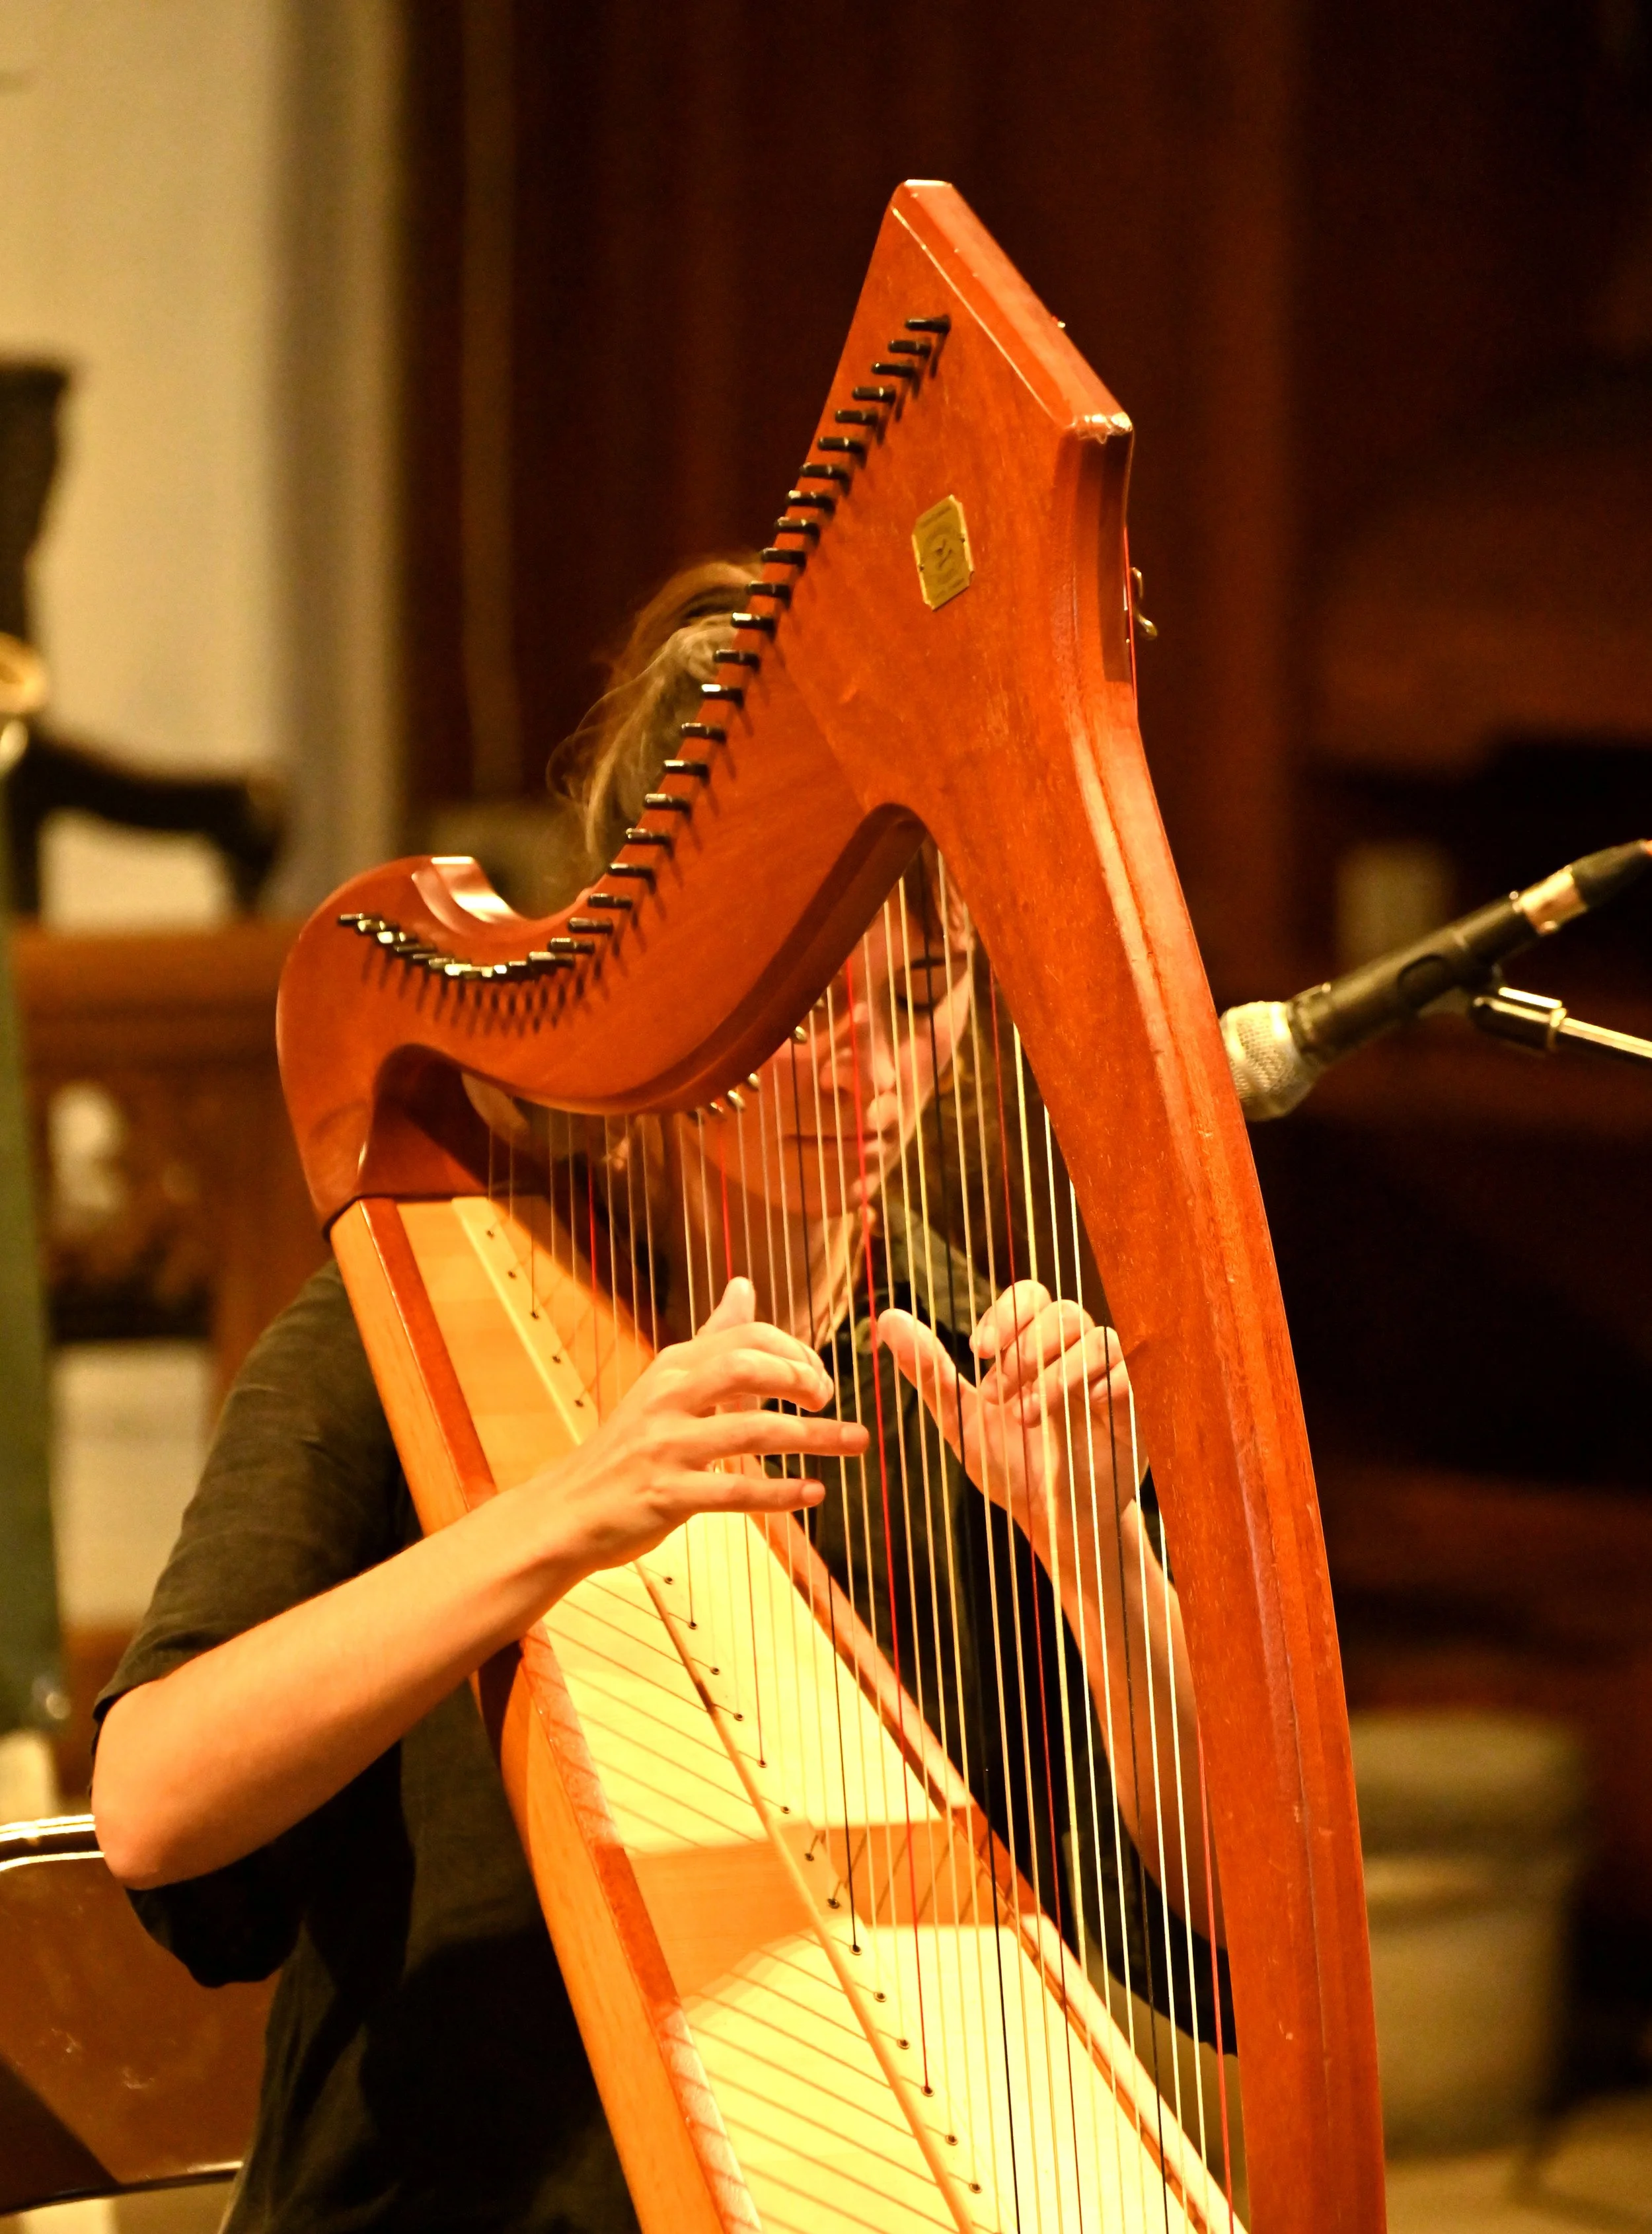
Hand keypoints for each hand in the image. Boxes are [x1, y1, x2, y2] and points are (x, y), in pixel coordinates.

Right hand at [536, 1277, 867, 1581]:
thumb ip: (712, 1339)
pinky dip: (781, 1492)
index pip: (746, 1337)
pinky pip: (735, 1491)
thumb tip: (744, 1285)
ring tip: (856, 1442)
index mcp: (673, 1367)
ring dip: (813, 1437)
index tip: (821, 1376)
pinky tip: (815, 1493)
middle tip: (830, 1398)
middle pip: (746, 1368)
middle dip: (800, 1379)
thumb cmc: (629, 1447)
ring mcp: (665, 1447)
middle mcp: (667, 1398)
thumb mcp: (666, 1384)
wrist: (568, 1510)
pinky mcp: (666, 1495)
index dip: (794, 1351)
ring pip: (750, 1431)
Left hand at [877, 1281, 1138, 1591]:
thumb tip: (887, 1319)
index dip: (1006, 1313)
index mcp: (1037, 1349)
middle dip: (1028, 1347)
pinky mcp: (1137, 1408)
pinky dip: (1103, 1383)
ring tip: (1028, 1415)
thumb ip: (930, 1372)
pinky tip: (1076, 1412)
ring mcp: (1110, 1379)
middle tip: (999, 1393)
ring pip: (1098, 1338)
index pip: (1031, 1296)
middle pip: (1065, 1311)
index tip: (978, 1350)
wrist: (1055, 1524)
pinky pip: (1132, 1373)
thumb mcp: (961, 1421)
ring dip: (1057, 1372)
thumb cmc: (1012, 1468)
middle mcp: (1076, 1355)